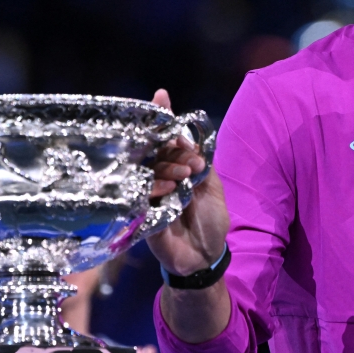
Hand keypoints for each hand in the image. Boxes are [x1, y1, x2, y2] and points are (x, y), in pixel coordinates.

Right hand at [145, 89, 229, 276]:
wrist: (205, 256)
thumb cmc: (209, 221)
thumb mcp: (212, 186)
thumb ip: (203, 161)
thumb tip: (189, 136)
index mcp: (175, 167)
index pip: (166, 138)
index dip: (163, 118)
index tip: (161, 95)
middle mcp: (158, 177)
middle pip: (155, 151)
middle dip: (172, 148)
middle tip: (192, 160)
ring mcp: (148, 194)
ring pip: (148, 169)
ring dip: (168, 167)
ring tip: (186, 175)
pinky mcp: (141, 214)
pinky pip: (141, 194)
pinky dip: (155, 188)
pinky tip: (168, 188)